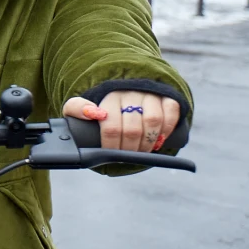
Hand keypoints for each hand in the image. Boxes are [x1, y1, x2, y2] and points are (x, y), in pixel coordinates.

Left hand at [62, 90, 180, 152]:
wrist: (123, 93)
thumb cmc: (101, 107)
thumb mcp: (80, 106)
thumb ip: (77, 108)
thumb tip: (91, 113)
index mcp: (108, 97)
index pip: (111, 127)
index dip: (112, 146)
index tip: (111, 154)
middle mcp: (129, 93)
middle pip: (132, 129)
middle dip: (130, 149)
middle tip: (127, 155)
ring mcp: (149, 94)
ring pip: (153, 121)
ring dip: (148, 142)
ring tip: (142, 150)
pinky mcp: (166, 96)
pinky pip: (171, 111)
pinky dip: (167, 129)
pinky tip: (159, 139)